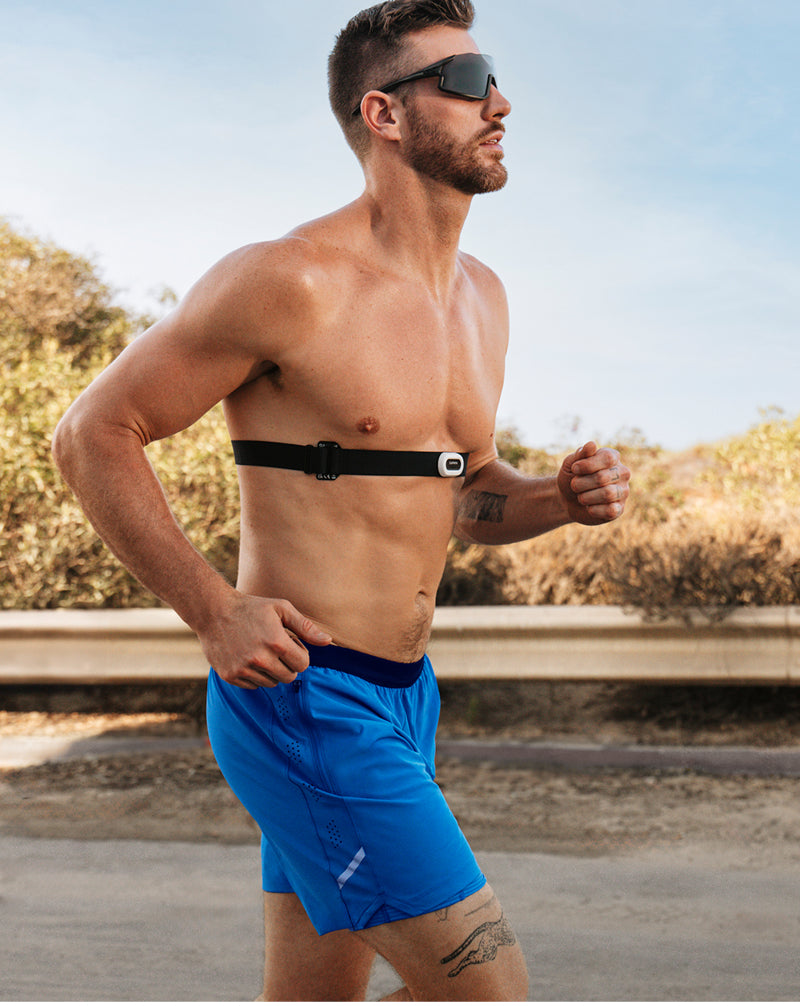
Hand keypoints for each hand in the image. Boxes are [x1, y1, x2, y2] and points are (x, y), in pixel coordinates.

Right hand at [199, 592, 331, 688]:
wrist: (214, 611)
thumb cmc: (252, 608)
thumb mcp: (281, 609)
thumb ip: (306, 627)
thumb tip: (328, 642)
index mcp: (277, 642)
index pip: (303, 664)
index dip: (300, 655)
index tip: (290, 645)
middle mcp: (260, 658)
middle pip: (289, 677)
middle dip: (287, 665)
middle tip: (276, 649)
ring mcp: (243, 668)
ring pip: (271, 683)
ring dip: (271, 671)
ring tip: (261, 652)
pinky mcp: (230, 675)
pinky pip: (253, 686)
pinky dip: (254, 675)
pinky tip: (247, 657)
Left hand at [557, 441, 630, 525]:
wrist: (567, 500)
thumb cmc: (572, 477)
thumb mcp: (571, 463)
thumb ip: (581, 454)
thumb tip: (592, 444)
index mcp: (612, 457)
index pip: (607, 458)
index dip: (588, 465)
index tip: (574, 469)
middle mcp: (622, 473)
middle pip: (602, 478)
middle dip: (581, 483)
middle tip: (574, 485)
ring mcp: (623, 491)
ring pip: (607, 494)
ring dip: (586, 497)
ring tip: (581, 497)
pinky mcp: (619, 509)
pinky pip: (610, 510)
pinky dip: (593, 510)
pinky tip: (589, 507)